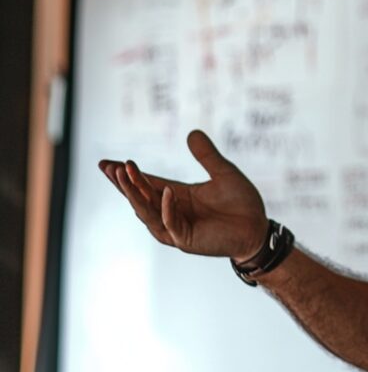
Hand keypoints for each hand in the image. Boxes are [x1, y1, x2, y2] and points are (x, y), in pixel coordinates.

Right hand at [98, 130, 268, 260]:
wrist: (258, 229)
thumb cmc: (241, 203)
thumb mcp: (224, 173)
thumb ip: (207, 156)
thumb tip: (192, 132)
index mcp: (175, 196)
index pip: (145, 184)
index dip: (126, 175)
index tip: (105, 163)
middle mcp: (170, 212)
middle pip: (140, 197)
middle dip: (125, 182)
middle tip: (112, 166)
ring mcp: (176, 227)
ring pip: (147, 212)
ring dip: (136, 194)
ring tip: (125, 174)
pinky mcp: (186, 239)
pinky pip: (171, 223)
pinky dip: (167, 208)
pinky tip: (166, 192)